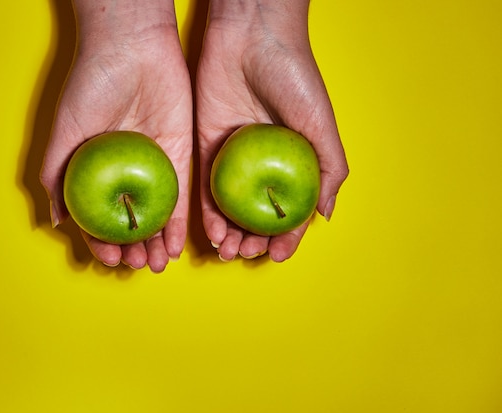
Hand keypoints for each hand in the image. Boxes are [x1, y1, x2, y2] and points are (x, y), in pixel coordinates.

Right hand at [40, 1, 192, 271]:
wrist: (131, 49)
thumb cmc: (90, 86)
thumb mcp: (63, 133)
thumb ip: (55, 174)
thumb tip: (56, 221)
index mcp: (96, 171)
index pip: (99, 217)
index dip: (101, 242)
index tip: (107, 260)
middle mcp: (125, 173)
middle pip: (130, 221)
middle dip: (132, 248)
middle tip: (136, 266)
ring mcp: (154, 166)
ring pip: (156, 215)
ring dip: (155, 244)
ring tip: (155, 264)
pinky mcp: (180, 156)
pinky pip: (182, 197)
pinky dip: (178, 224)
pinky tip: (175, 246)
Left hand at [196, 0, 347, 261]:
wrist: (251, 36)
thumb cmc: (294, 75)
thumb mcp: (320, 124)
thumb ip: (328, 169)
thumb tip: (325, 214)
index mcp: (292, 159)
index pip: (289, 207)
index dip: (286, 235)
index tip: (277, 256)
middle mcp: (262, 163)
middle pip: (256, 212)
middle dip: (253, 239)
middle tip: (247, 253)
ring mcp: (233, 156)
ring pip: (229, 206)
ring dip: (229, 232)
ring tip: (228, 251)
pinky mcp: (205, 144)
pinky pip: (204, 185)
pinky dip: (207, 211)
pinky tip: (210, 231)